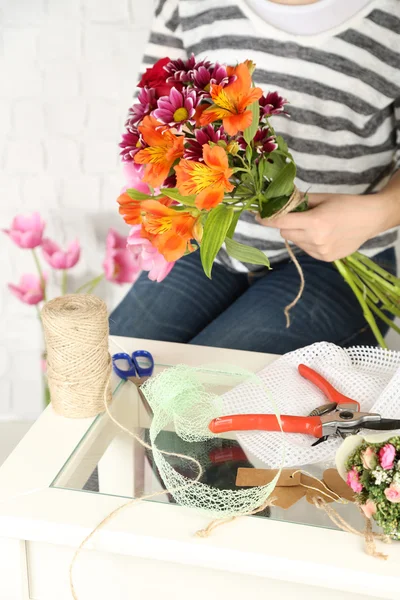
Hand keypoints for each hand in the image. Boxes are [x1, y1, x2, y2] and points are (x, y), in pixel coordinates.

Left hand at [257, 192, 395, 261]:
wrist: (370, 219)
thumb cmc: (346, 204)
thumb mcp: (322, 198)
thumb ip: (299, 202)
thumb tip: (279, 201)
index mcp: (315, 222)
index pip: (281, 223)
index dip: (267, 219)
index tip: (257, 216)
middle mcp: (316, 239)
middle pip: (285, 234)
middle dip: (287, 225)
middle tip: (299, 216)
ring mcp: (321, 251)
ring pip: (295, 242)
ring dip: (298, 233)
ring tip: (315, 225)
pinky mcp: (325, 258)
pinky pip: (305, 249)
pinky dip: (307, 241)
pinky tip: (322, 235)